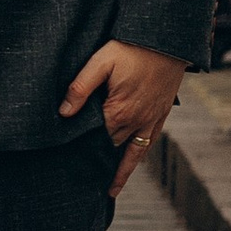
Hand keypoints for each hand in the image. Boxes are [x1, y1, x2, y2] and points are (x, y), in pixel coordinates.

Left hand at [59, 39, 185, 195]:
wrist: (168, 41)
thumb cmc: (130, 48)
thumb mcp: (100, 62)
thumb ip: (80, 88)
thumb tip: (63, 113)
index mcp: (119, 111)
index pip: (94, 138)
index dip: (79, 149)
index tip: (64, 163)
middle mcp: (136, 121)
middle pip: (109, 147)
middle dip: (95, 161)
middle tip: (77, 181)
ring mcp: (150, 120)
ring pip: (130, 152)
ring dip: (118, 170)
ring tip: (107, 190)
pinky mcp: (160, 115)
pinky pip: (147, 144)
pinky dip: (136, 159)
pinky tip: (128, 168)